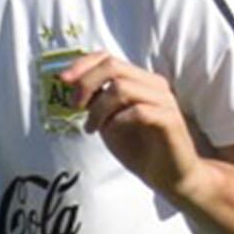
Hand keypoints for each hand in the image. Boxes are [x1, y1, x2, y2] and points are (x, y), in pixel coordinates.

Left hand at [59, 52, 207, 200]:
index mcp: (139, 81)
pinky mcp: (170, 120)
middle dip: (86, 83)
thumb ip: (95, 103)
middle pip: (113, 66)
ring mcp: (164, 101)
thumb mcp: (109, 122)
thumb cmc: (140, 149)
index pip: (107, 57)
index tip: (62, 81)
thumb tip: (73, 87)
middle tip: (74, 106)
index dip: (82, 65)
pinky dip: (118, 121)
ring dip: (99, 108)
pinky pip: (139, 111)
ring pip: (122, 88)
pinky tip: (112, 131)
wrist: (170, 176)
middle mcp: (153, 85)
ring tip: (92, 127)